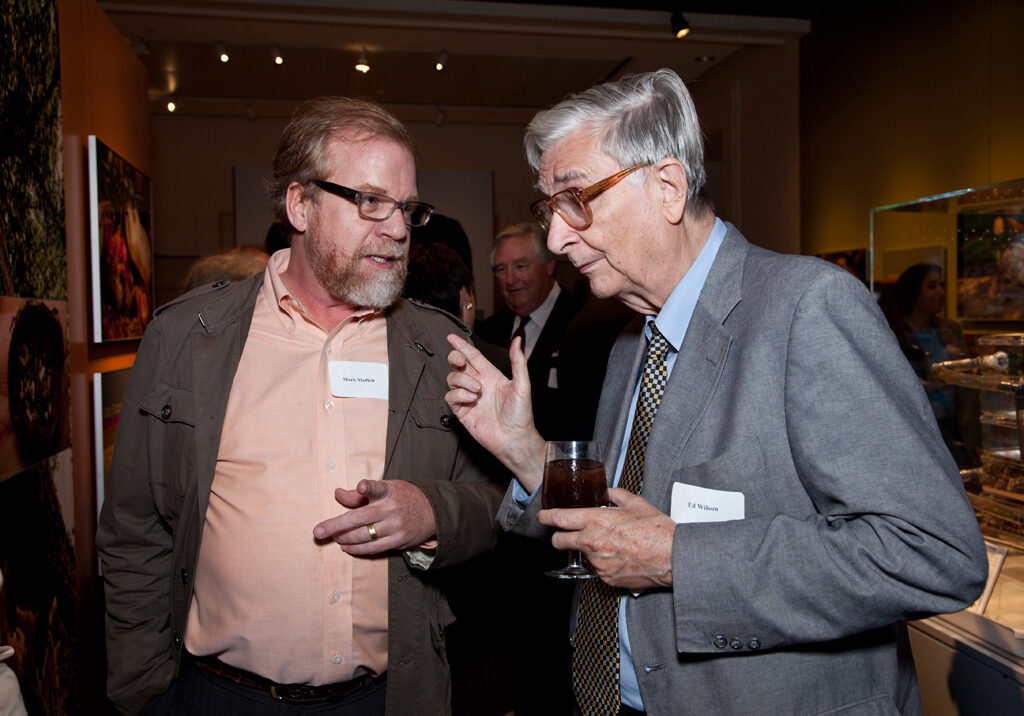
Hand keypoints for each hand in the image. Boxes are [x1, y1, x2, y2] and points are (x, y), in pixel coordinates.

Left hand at [313, 479, 436, 555]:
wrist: (433, 512)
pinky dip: (356, 549)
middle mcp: (392, 509)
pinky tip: (346, 547)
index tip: (360, 486)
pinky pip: (373, 548)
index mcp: (389, 491)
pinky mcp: (399, 541)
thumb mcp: (386, 489)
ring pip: (363, 536)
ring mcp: (395, 526)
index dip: (368, 487)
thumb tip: (337, 494)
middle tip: (318, 532)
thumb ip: (360, 495)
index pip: (377, 487)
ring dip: (344, 539)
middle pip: (359, 518)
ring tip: (332, 538)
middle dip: (335, 526)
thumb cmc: (403, 497)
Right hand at [445, 334, 544, 489]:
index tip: (451, 336)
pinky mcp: (462, 411)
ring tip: (477, 390)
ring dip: (462, 380)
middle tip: (460, 361)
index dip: (461, 345)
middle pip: (458, 365)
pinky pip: (450, 396)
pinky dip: (459, 395)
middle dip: (455, 358)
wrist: (514, 438)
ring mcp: (468, 397)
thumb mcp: (522, 385)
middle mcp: (478, 384)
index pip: (473, 356)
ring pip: (453, 379)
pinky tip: (471, 399)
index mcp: (491, 375)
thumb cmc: (521, 414)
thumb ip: (518, 362)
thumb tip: (518, 340)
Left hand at [538, 488, 675, 589]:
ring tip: (610, 545)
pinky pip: (596, 569)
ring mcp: (598, 563)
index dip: (547, 517)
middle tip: (566, 534)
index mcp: (597, 521)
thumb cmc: (657, 530)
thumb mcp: (635, 503)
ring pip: (580, 556)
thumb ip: (615, 495)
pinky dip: (603, 563)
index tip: (543, 516)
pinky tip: (619, 557)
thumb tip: (606, 493)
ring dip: (588, 550)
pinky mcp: (606, 578)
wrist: (672, 557)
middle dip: (559, 537)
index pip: (560, 519)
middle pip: (559, 542)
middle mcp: (593, 542)